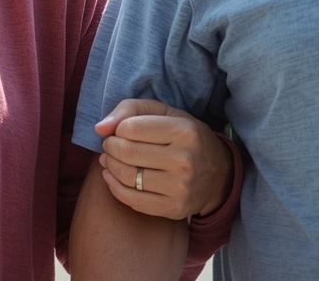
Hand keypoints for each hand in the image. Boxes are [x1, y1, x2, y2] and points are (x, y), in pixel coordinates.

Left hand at [93, 98, 233, 219]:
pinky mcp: (174, 209)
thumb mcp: (166, 113)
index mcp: (185, 131)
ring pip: (127, 176)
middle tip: (109, 145)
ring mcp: (180, 188)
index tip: (118, 130)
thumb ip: (130, 110)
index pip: (131, 128)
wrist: (219, 175)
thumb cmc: (186, 138)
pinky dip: (114, 187)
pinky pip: (132, 200)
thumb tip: (99, 128)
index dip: (117, 128)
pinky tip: (111, 176)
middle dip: (110, 147)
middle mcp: (185, 160)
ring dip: (109, 166)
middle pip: (127, 152)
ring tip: (109, 159)